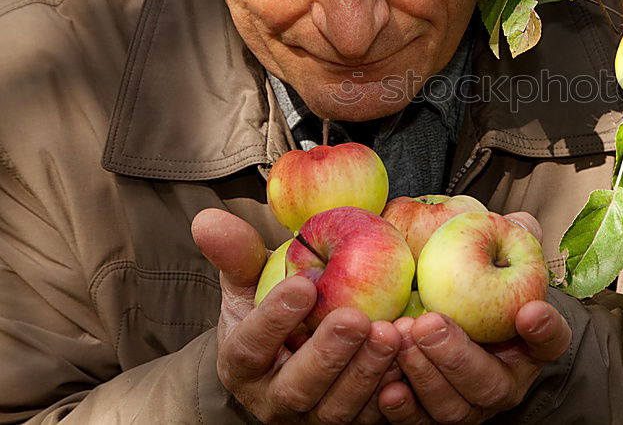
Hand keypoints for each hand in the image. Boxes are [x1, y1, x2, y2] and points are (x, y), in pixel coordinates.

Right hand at [192, 208, 401, 423]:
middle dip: (329, 354)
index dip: (274, 319)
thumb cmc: (274, 306)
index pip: (249, 347)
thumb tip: (208, 219)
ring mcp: (315, 418)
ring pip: (339, 409)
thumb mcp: (250, 280)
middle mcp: (274, 401)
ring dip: (368, 372)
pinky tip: (412, 358)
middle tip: (358, 317)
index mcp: (242, 365)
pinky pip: (374, 417)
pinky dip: (394, 393)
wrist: (301, 349)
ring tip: (392, 332)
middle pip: (298, 387)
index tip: (302, 284)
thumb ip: (236, 254)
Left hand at [377, 212, 571, 424]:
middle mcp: (503, 381)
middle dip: (458, 356)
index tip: (530, 311)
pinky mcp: (430, 418)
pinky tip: (386, 388)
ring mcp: (468, 406)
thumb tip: (520, 222)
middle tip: (428, 323)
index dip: (545, 329)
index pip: (551, 340)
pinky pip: (418, 424)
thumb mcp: (491, 257)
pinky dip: (403, 409)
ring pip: (453, 408)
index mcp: (529, 344)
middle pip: (490, 383)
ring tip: (401, 343)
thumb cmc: (468, 284)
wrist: (432, 315)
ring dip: (425, 377)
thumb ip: (508, 241)